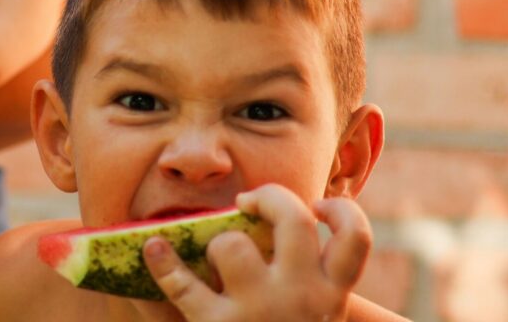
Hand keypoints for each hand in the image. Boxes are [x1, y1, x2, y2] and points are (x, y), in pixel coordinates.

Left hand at [140, 184, 371, 321]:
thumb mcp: (318, 318)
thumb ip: (319, 280)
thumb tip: (313, 233)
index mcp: (331, 294)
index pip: (355, 237)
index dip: (338, 210)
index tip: (316, 206)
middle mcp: (302, 297)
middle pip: (293, 219)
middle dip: (269, 197)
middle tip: (248, 203)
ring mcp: (260, 310)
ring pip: (232, 244)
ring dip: (218, 243)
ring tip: (217, 259)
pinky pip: (183, 284)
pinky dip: (163, 263)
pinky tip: (153, 248)